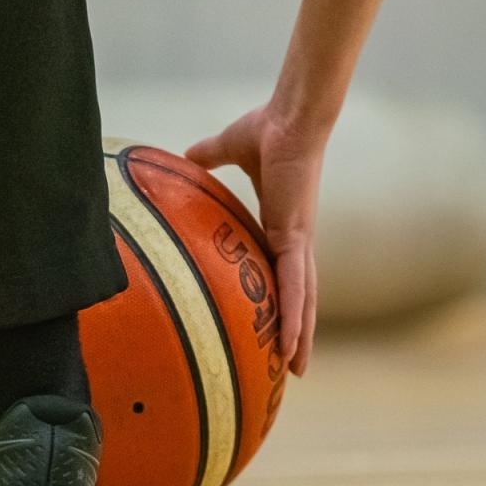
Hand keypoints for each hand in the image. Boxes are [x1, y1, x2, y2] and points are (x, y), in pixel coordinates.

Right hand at [186, 105, 325, 375]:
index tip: (275, 323)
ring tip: (296, 368)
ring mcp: (297, 241)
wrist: (290, 118)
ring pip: (300, 300)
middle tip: (292, 365)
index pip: (282, 272)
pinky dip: (293, 315)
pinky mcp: (295, 237)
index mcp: (281, 225)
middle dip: (296, 329)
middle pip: (297, 296)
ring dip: (299, 334)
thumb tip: (184, 155)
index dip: (280, 299)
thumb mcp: (230, 149)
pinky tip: (291, 345)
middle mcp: (294, 239)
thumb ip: (208, 156)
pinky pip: (293, 286)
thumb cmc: (268, 128)